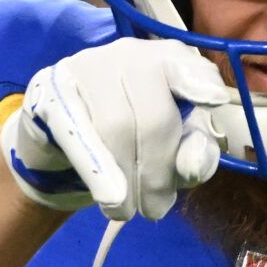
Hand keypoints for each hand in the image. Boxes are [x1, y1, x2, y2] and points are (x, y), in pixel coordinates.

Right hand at [3, 38, 227, 220]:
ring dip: (126, 178)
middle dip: (157, 172)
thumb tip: (193, 165)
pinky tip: (108, 196)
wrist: (62, 136)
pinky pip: (76, 132)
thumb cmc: (133, 140)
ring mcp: (90, 66)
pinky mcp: (52, 88)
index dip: (200, 82)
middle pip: (155, 116)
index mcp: (172, 62)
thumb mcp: (173, 150)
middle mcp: (133, 55)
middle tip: (155, 211)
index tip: (214, 99)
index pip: (190, 68)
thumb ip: (194, 157)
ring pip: (117, 126)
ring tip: (126, 211)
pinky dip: (96, 168)